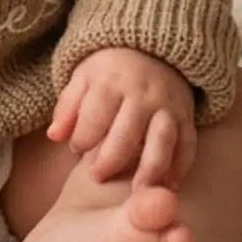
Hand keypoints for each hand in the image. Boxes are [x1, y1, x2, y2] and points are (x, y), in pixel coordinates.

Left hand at [49, 46, 196, 188]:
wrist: (150, 49)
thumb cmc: (109, 71)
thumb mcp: (82, 78)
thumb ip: (67, 107)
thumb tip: (54, 136)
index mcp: (111, 82)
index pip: (95, 115)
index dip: (83, 136)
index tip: (75, 149)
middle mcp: (141, 94)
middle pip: (127, 133)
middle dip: (111, 159)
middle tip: (97, 177)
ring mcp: (167, 106)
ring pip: (161, 141)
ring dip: (150, 169)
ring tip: (138, 192)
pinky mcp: (186, 116)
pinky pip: (188, 143)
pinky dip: (181, 166)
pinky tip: (170, 185)